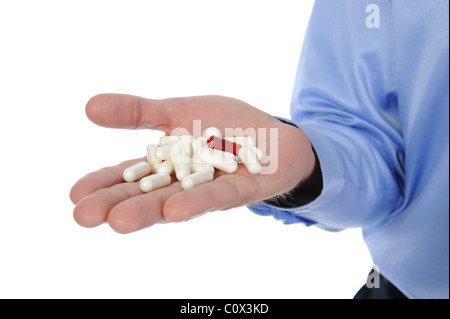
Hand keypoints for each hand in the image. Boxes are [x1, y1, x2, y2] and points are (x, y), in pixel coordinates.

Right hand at [69, 94, 315, 232]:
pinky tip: (174, 212)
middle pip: (146, 195)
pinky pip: (218, 196)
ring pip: (177, 201)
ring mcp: (212, 188)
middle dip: (115, 205)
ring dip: (148, 212)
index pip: (129, 176)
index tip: (74, 195)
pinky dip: (196, 202)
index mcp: (169, 165)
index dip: (104, 185)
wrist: (275, 135)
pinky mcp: (243, 189)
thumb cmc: (226, 126)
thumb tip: (88, 107)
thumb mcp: (178, 109)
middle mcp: (185, 182)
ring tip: (118, 222)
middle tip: (82, 217)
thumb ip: (138, 112)